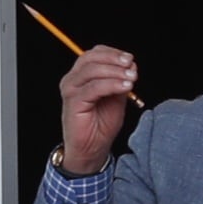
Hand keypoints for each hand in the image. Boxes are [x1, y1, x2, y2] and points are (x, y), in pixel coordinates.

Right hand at [59, 44, 139, 172]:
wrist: (91, 150)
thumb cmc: (101, 125)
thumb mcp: (116, 98)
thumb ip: (120, 82)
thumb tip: (131, 67)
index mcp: (81, 75)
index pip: (95, 54)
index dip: (113, 53)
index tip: (130, 60)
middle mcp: (73, 79)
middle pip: (92, 58)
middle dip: (115, 60)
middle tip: (131, 66)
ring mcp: (71, 89)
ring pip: (93, 71)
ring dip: (115, 72)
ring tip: (131, 78)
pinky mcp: (73, 102)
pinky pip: (94, 88)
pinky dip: (112, 85)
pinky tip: (125, 87)